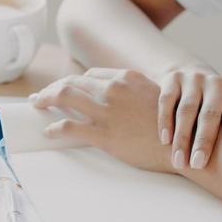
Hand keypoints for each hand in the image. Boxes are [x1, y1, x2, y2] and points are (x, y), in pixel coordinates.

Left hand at [29, 69, 174, 173]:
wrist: (183, 145)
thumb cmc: (173, 125)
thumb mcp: (155, 97)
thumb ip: (134, 92)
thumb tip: (120, 97)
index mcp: (125, 77)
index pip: (89, 76)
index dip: (73, 82)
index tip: (64, 89)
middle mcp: (112, 89)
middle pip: (72, 82)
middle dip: (52, 88)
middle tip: (40, 96)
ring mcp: (106, 111)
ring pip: (64, 96)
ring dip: (46, 99)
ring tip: (37, 105)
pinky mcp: (103, 134)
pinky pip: (69, 127)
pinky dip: (54, 127)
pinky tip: (48, 131)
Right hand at [157, 65, 221, 170]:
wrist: (195, 78)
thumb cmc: (219, 111)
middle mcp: (218, 85)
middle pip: (209, 115)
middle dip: (202, 141)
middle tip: (197, 165)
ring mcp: (195, 79)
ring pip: (186, 110)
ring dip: (181, 138)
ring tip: (179, 161)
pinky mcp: (174, 78)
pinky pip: (167, 101)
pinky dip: (165, 121)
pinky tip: (165, 140)